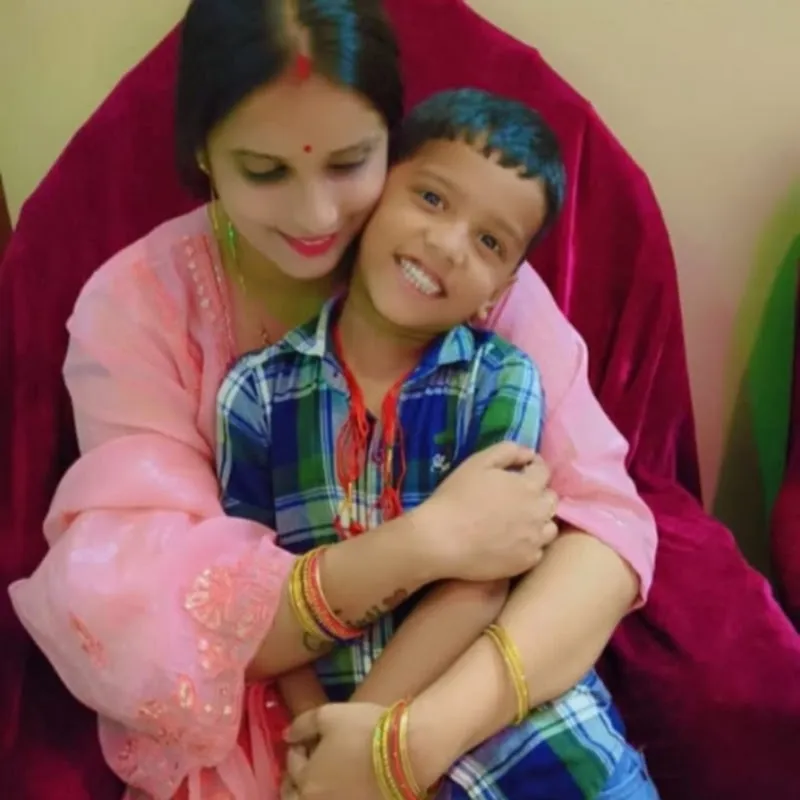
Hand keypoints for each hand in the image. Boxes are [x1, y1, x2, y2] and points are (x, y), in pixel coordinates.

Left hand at [282, 702, 384, 798]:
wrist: (406, 751)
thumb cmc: (363, 729)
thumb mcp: (328, 715)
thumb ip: (302, 725)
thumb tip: (287, 736)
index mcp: (307, 779)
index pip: (292, 764)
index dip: (297, 748)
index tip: (304, 741)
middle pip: (295, 797)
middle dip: (296, 781)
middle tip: (307, 766)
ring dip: (311, 793)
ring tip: (322, 780)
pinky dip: (334, 795)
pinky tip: (342, 787)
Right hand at [418, 442, 558, 580]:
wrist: (442, 540)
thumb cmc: (456, 497)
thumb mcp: (478, 462)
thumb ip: (508, 451)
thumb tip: (529, 453)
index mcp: (528, 486)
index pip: (544, 472)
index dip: (533, 468)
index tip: (521, 470)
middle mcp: (538, 512)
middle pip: (551, 500)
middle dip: (538, 494)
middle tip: (517, 497)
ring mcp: (535, 540)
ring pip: (549, 527)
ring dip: (539, 520)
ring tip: (518, 521)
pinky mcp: (527, 561)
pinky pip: (538, 550)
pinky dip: (529, 544)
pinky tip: (511, 542)